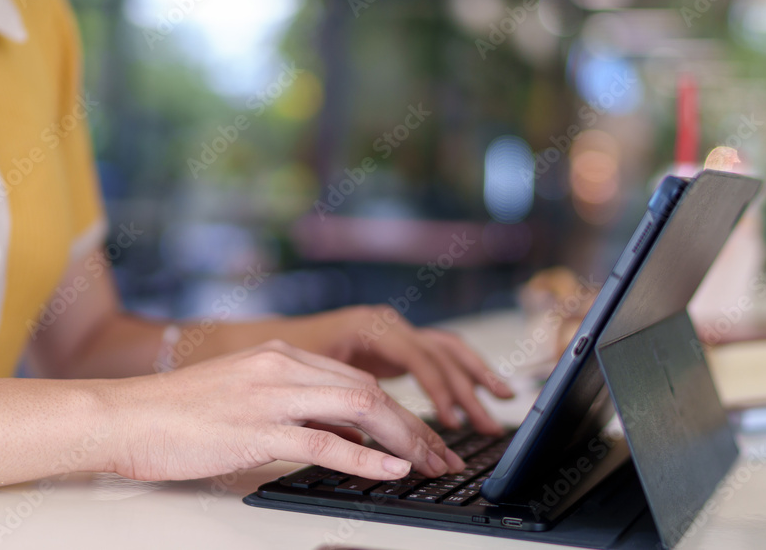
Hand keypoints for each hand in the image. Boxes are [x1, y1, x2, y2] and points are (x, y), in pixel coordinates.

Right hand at [102, 340, 465, 481]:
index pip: (357, 379)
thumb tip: (342, 435)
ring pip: (358, 409)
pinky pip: (325, 443)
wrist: (123, 416)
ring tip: (429, 465)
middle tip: (440, 456)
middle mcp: (281, 367)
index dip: (398, 411)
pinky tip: (391, 471)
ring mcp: (269, 396)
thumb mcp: (244, 396)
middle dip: (413, 426)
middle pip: (369, 390)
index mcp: (279, 355)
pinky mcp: (255, 429)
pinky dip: (365, 459)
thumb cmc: (176, 413)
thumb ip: (294, 406)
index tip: (421, 438)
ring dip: (403, 440)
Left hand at [299, 306, 514, 434]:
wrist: (261, 340)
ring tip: (503, 400)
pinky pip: (436, 354)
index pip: (416, 358)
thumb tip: (367, 444)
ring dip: (475, 377)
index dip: (437, 392)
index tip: (450, 423)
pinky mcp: (393, 344)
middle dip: (465, 392)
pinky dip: (460, 373)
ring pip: (445, 349)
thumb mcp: (305, 382)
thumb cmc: (279, 360)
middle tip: (485, 428)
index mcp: (367, 325)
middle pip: (438, 354)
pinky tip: (480, 392)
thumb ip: (338, 409)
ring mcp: (392, 329)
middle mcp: (385, 322)